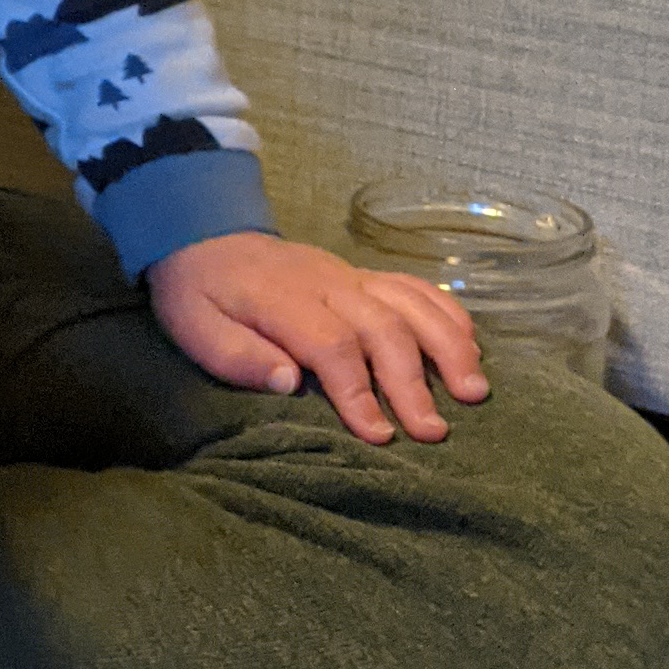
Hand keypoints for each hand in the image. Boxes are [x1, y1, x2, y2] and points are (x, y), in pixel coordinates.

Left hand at [146, 232, 489, 442]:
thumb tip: (287, 383)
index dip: (358, 391)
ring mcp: (351, 276)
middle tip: (433, 432)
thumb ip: (236, 356)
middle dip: (412, 382)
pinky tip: (472, 346)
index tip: (378, 435)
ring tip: (475, 392)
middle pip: (383, 328)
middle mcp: (327, 283)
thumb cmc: (198, 293)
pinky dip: (448, 313)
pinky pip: (416, 287)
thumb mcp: (193, 327)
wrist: (204, 233)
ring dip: (448, 347)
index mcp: (281, 299)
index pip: (331, 344)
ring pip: (412, 304)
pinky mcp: (365, 276)